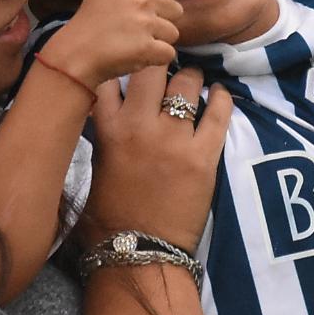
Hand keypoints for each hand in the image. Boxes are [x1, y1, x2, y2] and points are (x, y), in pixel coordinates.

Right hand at [42, 0, 182, 86]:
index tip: (140, 9)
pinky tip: (135, 56)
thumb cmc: (91, 19)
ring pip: (173, 34)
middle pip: (176, 11)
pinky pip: (168, 53)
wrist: (76, 54)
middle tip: (133, 29)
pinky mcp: (146, 47)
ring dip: (157, 42)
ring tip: (132, 43)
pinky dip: (154, 58)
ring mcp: (145, 23)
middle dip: (159, 23)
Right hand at [81, 66, 231, 253]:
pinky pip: (218, 112)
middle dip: (159, 62)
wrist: (140, 255)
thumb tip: (104, 108)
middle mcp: (139, 127)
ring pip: (187, 83)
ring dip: (190, 78)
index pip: (110, 76)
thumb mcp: (93, 169)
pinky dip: (220, 98)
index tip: (128, 59)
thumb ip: (101, 134)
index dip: (119, 62)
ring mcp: (174, 140)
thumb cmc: (108, 219)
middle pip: (151, 68)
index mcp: (107, 131)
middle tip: (166, 65)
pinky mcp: (204, 156)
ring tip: (192, 81)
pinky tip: (219, 94)